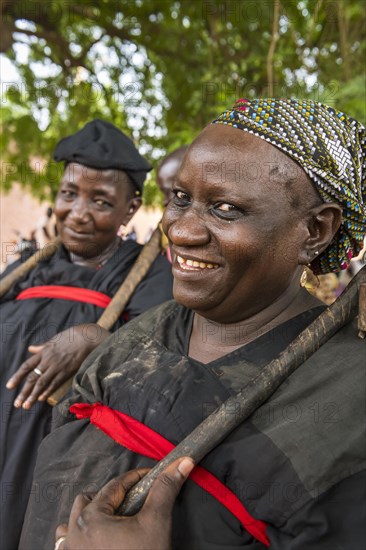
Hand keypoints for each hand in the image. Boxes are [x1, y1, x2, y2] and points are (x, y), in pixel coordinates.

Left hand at [6, 324, 109, 408]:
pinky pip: (55, 383)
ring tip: (26, 406)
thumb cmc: (70, 337)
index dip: (17, 377)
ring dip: (33, 396)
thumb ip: (41, 347)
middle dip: (23, 392)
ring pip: (42, 383)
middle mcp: (48, 360)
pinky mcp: (67, 371)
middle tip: (17, 404)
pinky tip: (41, 399)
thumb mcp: (53, 340)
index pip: (26, 366)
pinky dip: (48, 391)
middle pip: (32, 378)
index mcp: (43, 352)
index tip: (9, 386)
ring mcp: (57, 367)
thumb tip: (30, 348)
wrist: (86, 338)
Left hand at [55, 457, 194, 549]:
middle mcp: (74, 531)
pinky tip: (96, 538)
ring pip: (75, 519)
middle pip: (91, 499)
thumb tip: (182, 463)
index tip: (152, 475)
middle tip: (134, 501)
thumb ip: (165, 490)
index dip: (137, 477)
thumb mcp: (156, 523)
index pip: (116, 485)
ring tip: (114, 520)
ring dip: (91, 514)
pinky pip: (66, 542)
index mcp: (92, 517)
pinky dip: (80, 535)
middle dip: (112, 496)